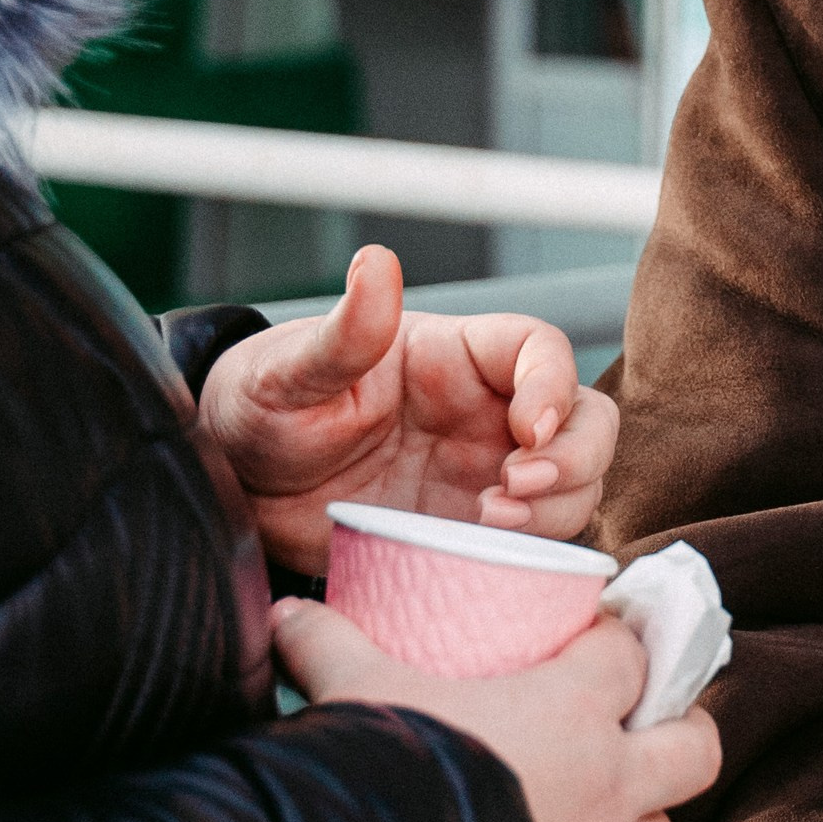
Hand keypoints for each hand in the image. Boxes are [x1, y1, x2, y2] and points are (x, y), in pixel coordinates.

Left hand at [202, 246, 620, 574]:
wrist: (237, 496)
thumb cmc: (260, 414)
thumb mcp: (288, 372)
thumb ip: (344, 331)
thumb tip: (375, 264)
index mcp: (454, 358)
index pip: (540, 351)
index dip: (554, 385)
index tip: (526, 430)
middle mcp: (485, 414)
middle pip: (585, 420)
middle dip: (576, 456)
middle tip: (516, 488)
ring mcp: (484, 476)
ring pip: (574, 485)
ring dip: (556, 509)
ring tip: (489, 524)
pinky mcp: (471, 534)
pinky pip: (534, 543)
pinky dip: (531, 554)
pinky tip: (483, 557)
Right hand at [270, 598, 720, 821]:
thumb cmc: (379, 777)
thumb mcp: (350, 693)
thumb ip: (326, 645)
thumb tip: (287, 614)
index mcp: (571, 712)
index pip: (629, 655)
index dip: (617, 639)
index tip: (590, 636)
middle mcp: (603, 788)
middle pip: (695, 748)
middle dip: (679, 730)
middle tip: (637, 720)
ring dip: (640, 819)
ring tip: (598, 804)